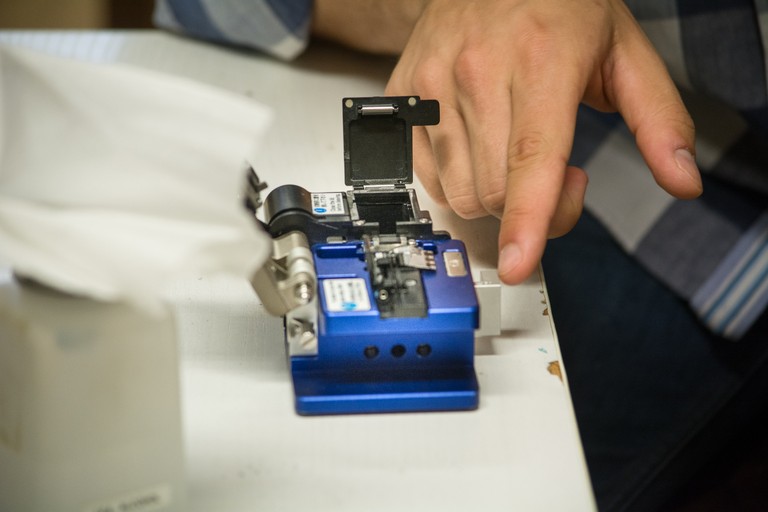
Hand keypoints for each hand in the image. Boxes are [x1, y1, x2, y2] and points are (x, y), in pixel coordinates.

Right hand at [384, 0, 701, 283]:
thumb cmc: (556, 7)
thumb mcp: (624, 51)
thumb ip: (659, 119)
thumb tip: (681, 179)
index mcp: (539, 60)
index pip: (530, 158)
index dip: (527, 218)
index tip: (518, 263)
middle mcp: (477, 72)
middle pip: (496, 191)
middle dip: (533, 208)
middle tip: (559, 173)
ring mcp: (432, 86)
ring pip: (460, 191)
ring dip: (495, 197)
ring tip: (516, 155)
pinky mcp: (405, 95)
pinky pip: (428, 174)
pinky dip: (458, 181)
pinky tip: (481, 151)